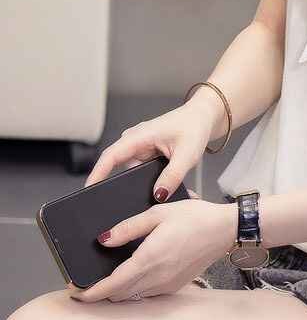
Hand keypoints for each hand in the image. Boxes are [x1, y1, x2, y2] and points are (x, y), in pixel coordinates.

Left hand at [67, 189, 237, 302]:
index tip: (76, 291)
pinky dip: (134, 290)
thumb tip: (103, 240)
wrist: (225, 229)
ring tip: (106, 281)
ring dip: (116, 293)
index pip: (112, 284)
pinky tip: (133, 277)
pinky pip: (148, 294)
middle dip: (100, 293)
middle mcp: (158, 276)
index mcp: (150, 258)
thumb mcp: (158, 212)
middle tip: (86, 284)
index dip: (90, 292)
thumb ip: (128, 227)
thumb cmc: (196, 218)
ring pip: (132, 297)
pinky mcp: (176, 285)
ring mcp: (168, 283)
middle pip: (119, 295)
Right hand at [83, 87, 225, 201]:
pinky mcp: (147, 153)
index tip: (89, 189)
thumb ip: (172, 176)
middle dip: (122, 184)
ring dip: (141, 181)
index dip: (98, 173)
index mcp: (139, 136)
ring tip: (155, 189)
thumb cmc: (194, 128)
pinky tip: (160, 184)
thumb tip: (158, 195)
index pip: (111, 156)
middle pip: (119, 167)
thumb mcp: (187, 155)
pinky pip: (141, 170)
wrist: (203, 118)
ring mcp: (140, 147)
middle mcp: (135, 140)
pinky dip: (149, 178)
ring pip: (132, 171)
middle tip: (128, 201)